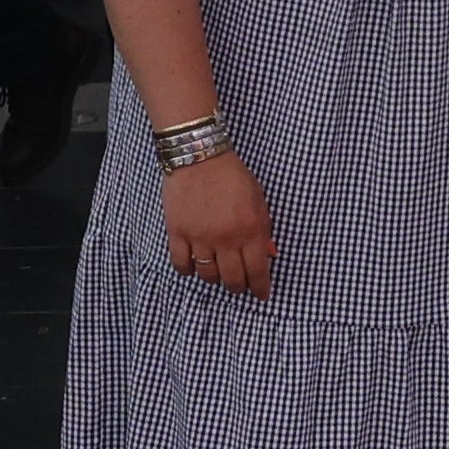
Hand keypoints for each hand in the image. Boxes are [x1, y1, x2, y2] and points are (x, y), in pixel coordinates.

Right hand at [162, 151, 274, 297]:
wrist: (199, 154)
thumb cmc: (232, 175)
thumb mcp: (258, 200)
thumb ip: (264, 229)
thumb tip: (270, 254)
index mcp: (250, 230)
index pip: (258, 271)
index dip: (261, 288)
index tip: (261, 294)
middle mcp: (226, 239)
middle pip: (233, 280)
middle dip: (238, 287)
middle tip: (239, 284)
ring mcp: (200, 237)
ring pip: (208, 276)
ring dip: (215, 278)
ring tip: (217, 270)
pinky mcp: (178, 233)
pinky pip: (182, 265)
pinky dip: (188, 270)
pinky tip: (194, 265)